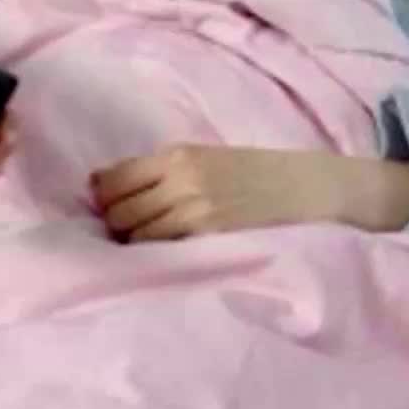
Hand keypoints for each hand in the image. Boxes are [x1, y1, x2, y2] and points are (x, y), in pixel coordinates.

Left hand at [90, 144, 408, 241]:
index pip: (114, 178)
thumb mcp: (208, 157)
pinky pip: (163, 251)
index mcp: (179, 155)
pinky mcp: (210, 238)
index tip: (103, 203)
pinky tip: (161, 252)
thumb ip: (166, 170)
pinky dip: (153, 253)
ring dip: (130, 242)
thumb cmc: (256, 171)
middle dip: (112, 222)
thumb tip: (111, 185)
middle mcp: (181, 180)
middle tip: (121, 229)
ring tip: (141, 244)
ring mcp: (195, 212)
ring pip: (135, 236)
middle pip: (118, 211)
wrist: (307, 187)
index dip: (101, 195)